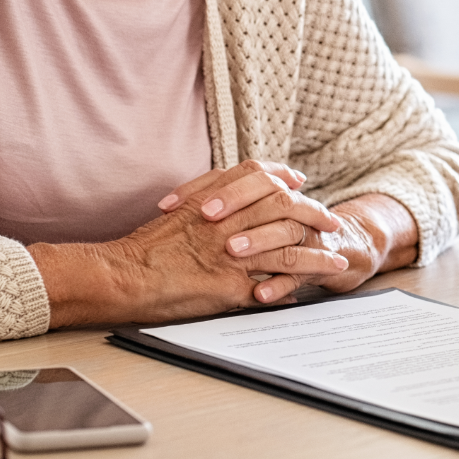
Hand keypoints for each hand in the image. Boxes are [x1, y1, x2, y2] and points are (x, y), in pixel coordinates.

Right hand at [34, 161, 348, 325]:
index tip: (297, 180)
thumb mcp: (172, 214)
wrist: (120, 276)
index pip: (256, 176)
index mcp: (210, 199)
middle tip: (330, 218)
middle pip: (282, 205)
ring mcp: (232, 250)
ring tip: (338, 253)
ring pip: (288, 242)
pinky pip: (277, 278)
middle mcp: (226, 219)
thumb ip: (199, 203)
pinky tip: (316, 281)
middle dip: (311, 210)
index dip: (280, 176)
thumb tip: (217, 203)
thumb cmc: (139, 251)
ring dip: (318, 248)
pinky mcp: (232, 282)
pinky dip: (301, 278)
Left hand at [160, 172, 422, 304]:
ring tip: (232, 252)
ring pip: (284, 231)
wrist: (344, 249)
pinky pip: (300, 272)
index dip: (208, 187)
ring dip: (258, 239)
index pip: (245, 176)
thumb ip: (227, 208)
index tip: (174, 204)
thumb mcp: (256, 217)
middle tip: (205, 216)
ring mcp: (304, 235)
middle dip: (234, 203)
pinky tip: (261, 295)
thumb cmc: (286, 234)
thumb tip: (172, 212)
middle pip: (267, 195)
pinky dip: (280, 283)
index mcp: (272, 193)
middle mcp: (289, 209)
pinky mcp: (319, 262)